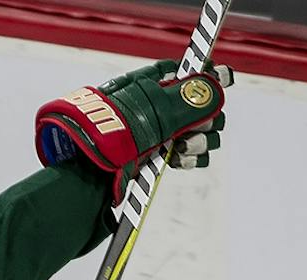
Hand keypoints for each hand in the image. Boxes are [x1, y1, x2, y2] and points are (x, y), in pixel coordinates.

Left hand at [35, 61, 231, 202]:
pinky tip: (180, 159)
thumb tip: (218, 83)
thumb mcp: (153, 113)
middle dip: (205, 116)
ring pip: (196, 131)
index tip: (219, 84)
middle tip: (199, 125)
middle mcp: (153, 106)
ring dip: (199, 139)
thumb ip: (189, 99)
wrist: (86, 179)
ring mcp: (155, 133)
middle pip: (198, 104)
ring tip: (184, 148)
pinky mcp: (156, 158)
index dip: (203, 78)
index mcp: (147, 84)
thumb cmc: (112, 140)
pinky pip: (186, 154)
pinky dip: (190, 157)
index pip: (184, 72)